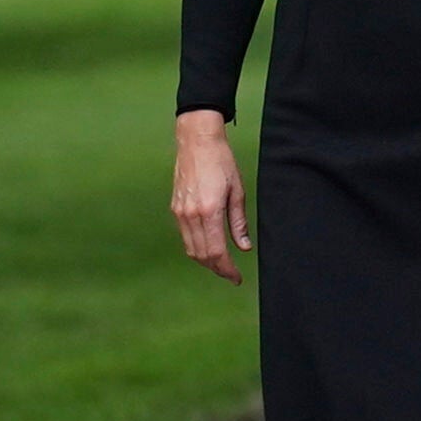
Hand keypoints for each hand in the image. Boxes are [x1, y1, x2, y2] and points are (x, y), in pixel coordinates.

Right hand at [170, 110, 249, 283]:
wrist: (196, 142)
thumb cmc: (221, 162)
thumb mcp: (238, 191)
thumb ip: (239, 222)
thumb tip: (244, 247)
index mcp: (209, 211)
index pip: (217, 252)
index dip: (227, 269)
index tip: (237, 278)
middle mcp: (191, 215)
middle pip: (202, 255)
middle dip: (217, 269)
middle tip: (231, 275)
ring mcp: (180, 212)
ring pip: (191, 248)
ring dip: (206, 261)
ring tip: (222, 265)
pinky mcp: (176, 208)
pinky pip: (185, 236)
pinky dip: (196, 247)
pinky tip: (209, 247)